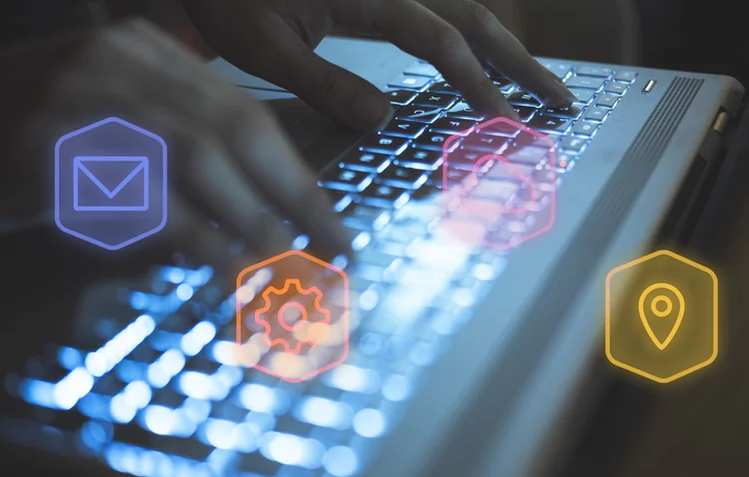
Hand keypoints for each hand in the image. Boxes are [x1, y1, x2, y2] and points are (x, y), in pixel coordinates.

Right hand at [0, 20, 350, 273]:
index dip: (298, 177)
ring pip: (198, 157)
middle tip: (336, 250)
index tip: (335, 228)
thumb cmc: (44, 144)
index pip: (246, 115)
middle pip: (236, 130)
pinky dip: (193, 236)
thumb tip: (265, 216)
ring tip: (287, 269)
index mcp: (148, 54)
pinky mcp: (47, 145)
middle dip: (295, 197)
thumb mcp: (121, 129)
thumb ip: (185, 156)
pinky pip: (140, 195)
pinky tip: (224, 272)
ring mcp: (83, 97)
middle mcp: (120, 63)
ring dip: (252, 220)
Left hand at [182, 0, 575, 130]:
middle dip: (521, 61)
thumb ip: (324, 83)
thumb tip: (384, 121)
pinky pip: (443, 4)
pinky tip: (486, 52)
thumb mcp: (262, 46)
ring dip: (507, 44)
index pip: (440, 40)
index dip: (477, 81)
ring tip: (537, 83)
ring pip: (467, 5)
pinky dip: (473, 30)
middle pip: (475, 14)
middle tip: (559, 100)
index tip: (506, 120)